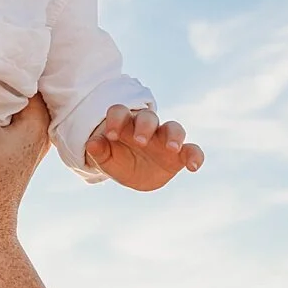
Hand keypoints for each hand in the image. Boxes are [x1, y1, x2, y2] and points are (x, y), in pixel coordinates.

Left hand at [84, 105, 203, 191]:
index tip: (111, 135)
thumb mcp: (105, 159)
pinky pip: (192, 150)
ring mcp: (165, 139)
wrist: (135, 176)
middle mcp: (147, 128)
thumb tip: (91, 143)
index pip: (120, 112)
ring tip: (171, 148)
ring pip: (173, 128)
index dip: (116, 119)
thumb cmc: (119, 160)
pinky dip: (195, 156)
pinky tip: (194, 166)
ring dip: (173, 136)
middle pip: (148, 117)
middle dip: (144, 127)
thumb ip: (99, 151)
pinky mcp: (179, 154)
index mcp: (125, 125)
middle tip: (139, 141)